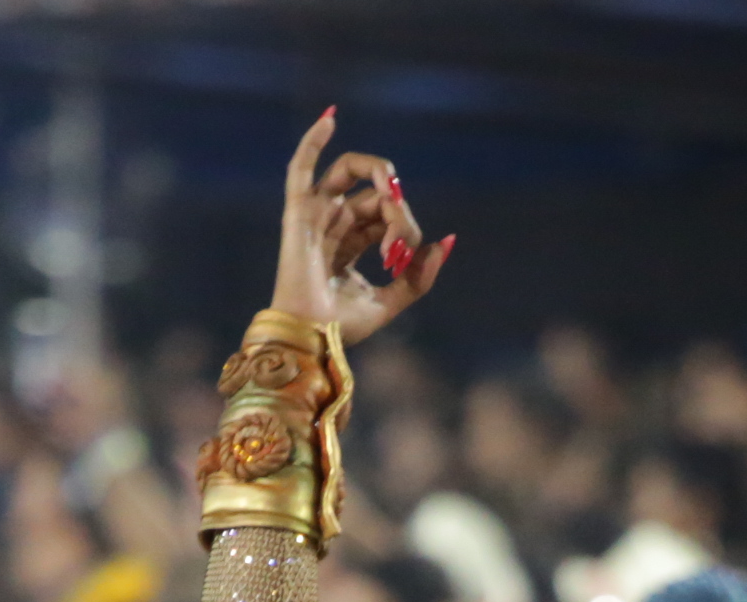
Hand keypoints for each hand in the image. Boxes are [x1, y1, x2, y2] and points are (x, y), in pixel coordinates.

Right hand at [268, 109, 451, 348]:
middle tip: (400, 243)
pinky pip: (301, 168)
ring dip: (382, 184)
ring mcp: (314, 215)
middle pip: (376, 195)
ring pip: (354, 177)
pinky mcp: (298, 213)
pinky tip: (330, 116)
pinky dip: (313, 139)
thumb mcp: (392, 301)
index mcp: (351, 243)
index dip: (405, 230)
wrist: (313, 339)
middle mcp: (333, 223)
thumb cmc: (342, 327)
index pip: (388, 215)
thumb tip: (448, 241)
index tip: (404, 261)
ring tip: (393, 198)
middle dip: (399, 213)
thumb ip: (420, 276)